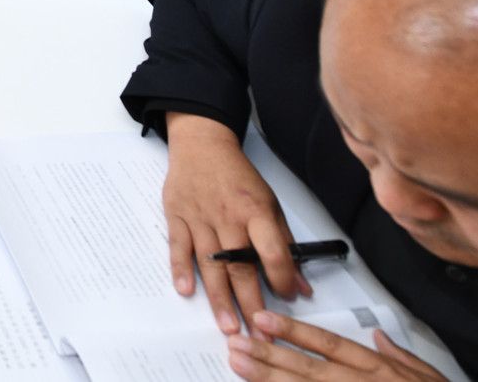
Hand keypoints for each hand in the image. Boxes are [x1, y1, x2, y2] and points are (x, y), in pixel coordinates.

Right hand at [163, 113, 303, 335]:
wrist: (202, 143)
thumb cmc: (238, 176)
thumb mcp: (270, 203)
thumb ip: (284, 244)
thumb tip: (300, 284)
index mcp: (255, 211)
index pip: (272, 251)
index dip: (282, 278)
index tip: (288, 298)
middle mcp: (227, 216)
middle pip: (240, 266)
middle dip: (251, 303)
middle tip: (258, 334)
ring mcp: (199, 217)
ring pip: (211, 264)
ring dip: (219, 298)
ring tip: (228, 326)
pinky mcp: (177, 215)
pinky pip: (178, 246)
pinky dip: (180, 269)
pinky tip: (186, 290)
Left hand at [226, 312, 447, 379]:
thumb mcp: (428, 376)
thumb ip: (401, 355)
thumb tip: (380, 336)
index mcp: (380, 370)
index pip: (330, 346)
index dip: (295, 332)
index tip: (264, 320)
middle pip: (309, 369)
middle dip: (269, 355)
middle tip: (236, 343)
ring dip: (270, 380)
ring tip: (239, 366)